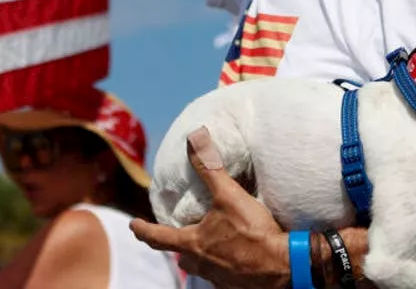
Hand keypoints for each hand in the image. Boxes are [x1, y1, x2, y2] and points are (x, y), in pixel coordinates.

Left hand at [129, 128, 289, 288]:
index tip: (133, 225)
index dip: (143, 230)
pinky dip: (221, 263)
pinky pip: (221, 274)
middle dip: (175, 246)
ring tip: (206, 244)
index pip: (158, 237)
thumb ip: (210, 168)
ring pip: (200, 267)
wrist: (282, 265)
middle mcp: (201, 264)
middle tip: (174, 236)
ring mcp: (218, 277)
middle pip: (181, 256)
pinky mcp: (236, 284)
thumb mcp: (228, 195)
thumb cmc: (251, 232)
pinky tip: (232, 256)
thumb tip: (194, 141)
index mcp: (193, 243)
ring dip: (199, 255)